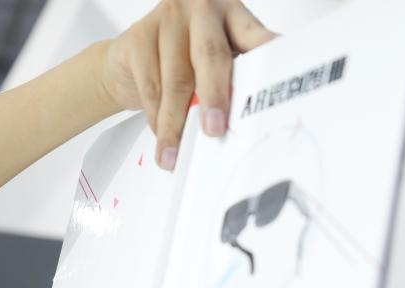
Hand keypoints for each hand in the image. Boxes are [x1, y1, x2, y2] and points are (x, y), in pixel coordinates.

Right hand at [98, 0, 274, 167]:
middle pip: (211, 56)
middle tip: (214, 131)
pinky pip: (152, 85)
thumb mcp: (218, 64)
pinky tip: (161, 136)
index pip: (254, 37)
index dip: (266, 56)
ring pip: (177, 80)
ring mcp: (169, 19)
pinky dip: (157, 117)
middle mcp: (202, 9)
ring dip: (176, 124)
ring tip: (176, 155)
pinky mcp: (139, 36)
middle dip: (214, 98)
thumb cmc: (184, 64)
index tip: (275, 82)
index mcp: (232, 15)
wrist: (129, 60)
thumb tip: (255, 121)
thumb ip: (236, 79)